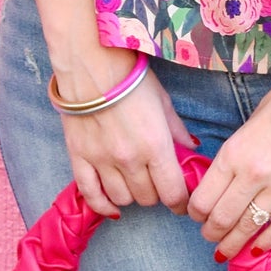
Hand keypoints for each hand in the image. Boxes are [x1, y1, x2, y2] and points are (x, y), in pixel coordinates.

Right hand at [52, 45, 196, 218]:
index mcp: (156, 146)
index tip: (183, 201)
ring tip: (135, 182)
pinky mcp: (79, 158)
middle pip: (148, 198)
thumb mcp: (163, 102)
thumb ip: (177, 131)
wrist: (90, 64)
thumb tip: (191, 150)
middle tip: (157, 182)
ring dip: (132, 195)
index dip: (181, 202)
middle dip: (157, 193)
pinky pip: (90, 195)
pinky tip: (112, 205)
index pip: (173, 192)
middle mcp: (130, 160)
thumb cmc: (131, 79)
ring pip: (122, 198)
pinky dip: (103, 205)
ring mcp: (102, 161)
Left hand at [188, 59, 270, 262]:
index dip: (195, 214)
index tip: (196, 217)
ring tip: (227, 251)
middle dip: (210, 233)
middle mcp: (253, 173)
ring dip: (233, 243)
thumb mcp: (246, 128)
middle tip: (209, 238)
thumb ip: (233, 158)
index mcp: (233, 154)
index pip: (203, 199)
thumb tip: (220, 185)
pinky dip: (266, 241)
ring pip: (249, 227)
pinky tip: (256, 250)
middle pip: (221, 218)